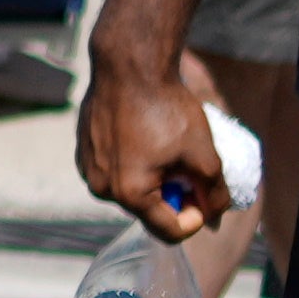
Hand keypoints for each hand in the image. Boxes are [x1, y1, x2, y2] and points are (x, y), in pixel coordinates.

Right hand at [78, 40, 238, 239]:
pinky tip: (142, 134)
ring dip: (152, 177)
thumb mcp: (203, 153)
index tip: (206, 190)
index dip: (198, 216)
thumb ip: (213, 191)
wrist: (129, 66)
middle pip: (148, 210)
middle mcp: (102, 188)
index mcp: (130, 194)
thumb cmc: (166, 108)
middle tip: (187, 162)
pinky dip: (132, 162)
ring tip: (164, 144)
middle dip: (172, 194)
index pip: (170, 231)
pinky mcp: (83, 151)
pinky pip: (113, 170)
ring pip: (130, 189)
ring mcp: (88, 170)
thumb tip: (215, 214)